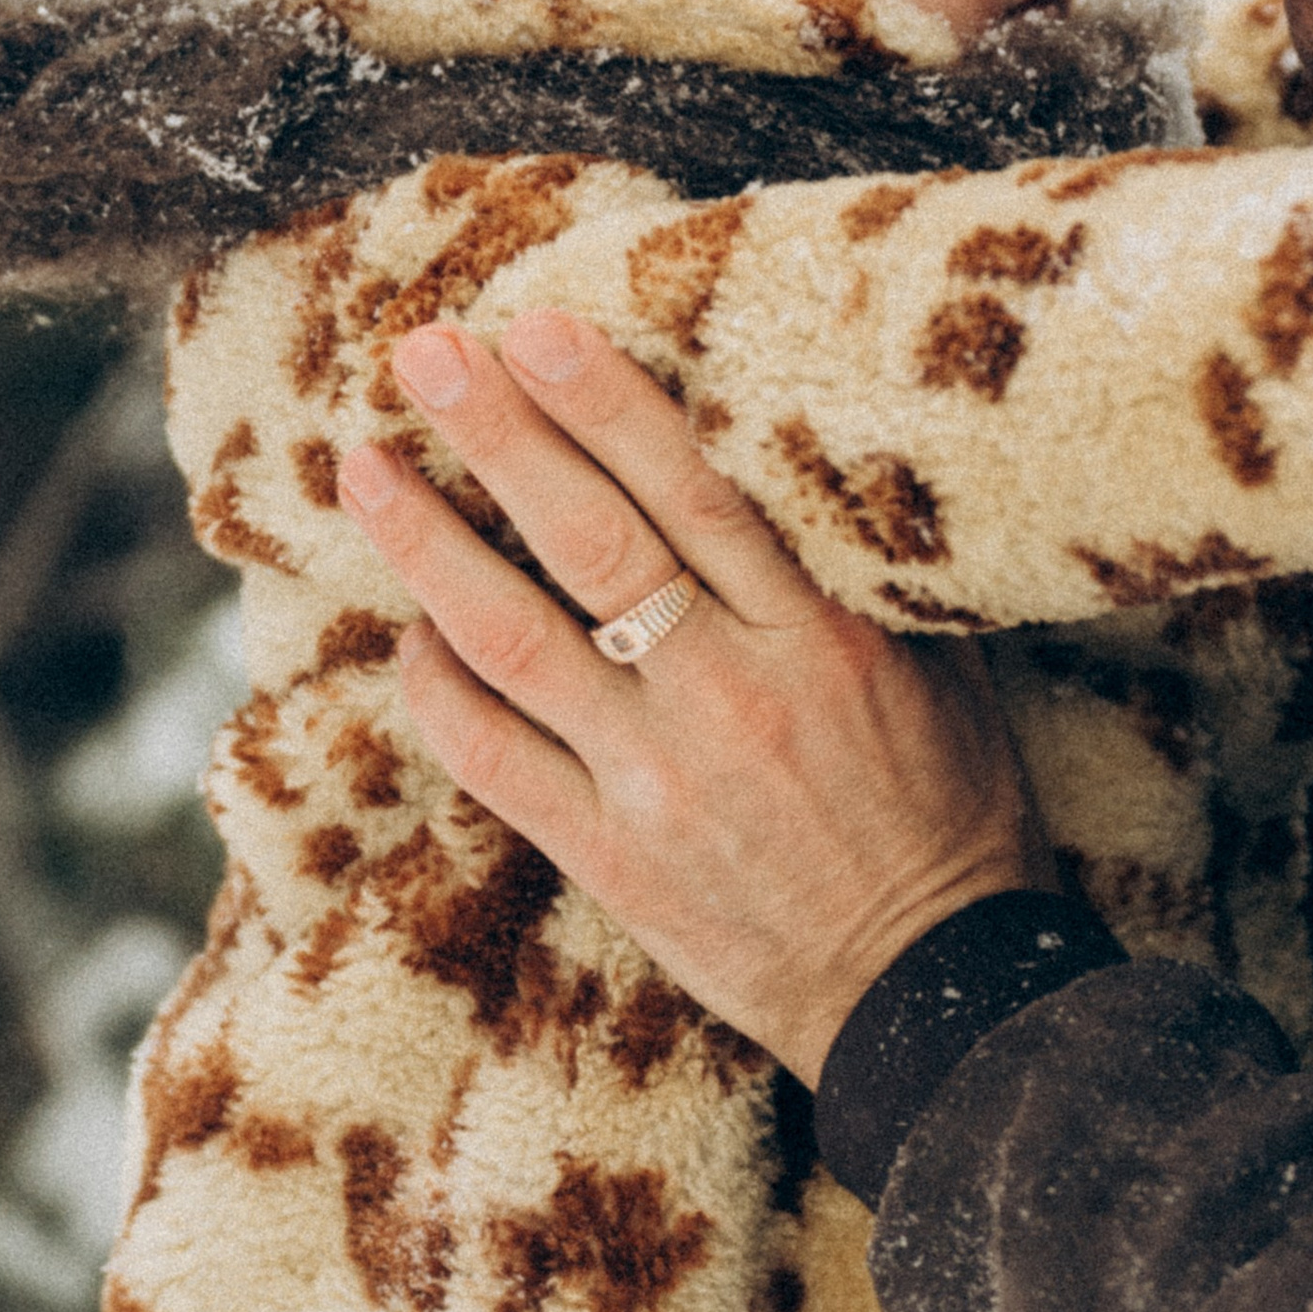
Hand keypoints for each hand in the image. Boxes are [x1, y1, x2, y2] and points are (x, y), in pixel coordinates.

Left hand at [337, 312, 1051, 1083]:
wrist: (932, 984)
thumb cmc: (949, 811)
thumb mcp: (941, 671)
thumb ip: (859, 572)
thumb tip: (795, 452)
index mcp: (821, 638)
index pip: (693, 492)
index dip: (606, 403)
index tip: (535, 326)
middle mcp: (730, 696)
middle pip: (589, 541)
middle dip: (498, 437)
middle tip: (421, 352)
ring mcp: (656, 782)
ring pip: (514, 641)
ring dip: (426, 546)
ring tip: (363, 466)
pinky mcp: (610, 859)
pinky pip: (494, 758)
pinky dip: (439, 688)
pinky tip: (407, 630)